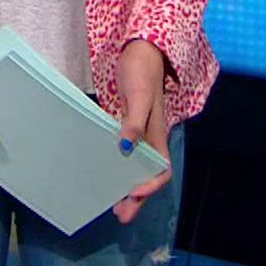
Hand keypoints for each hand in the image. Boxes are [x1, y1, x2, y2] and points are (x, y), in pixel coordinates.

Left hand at [113, 38, 171, 224]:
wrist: (139, 50)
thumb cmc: (141, 71)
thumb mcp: (138, 96)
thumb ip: (134, 122)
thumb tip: (126, 148)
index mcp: (158, 135)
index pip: (161, 170)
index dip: (150, 186)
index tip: (133, 194)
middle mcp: (150, 139)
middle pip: (147, 175)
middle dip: (136, 197)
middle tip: (120, 215)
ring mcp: (139, 133)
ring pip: (136, 167)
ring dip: (126, 186)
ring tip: (114, 205)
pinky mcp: (126, 125)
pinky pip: (124, 154)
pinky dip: (117, 168)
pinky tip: (104, 173)